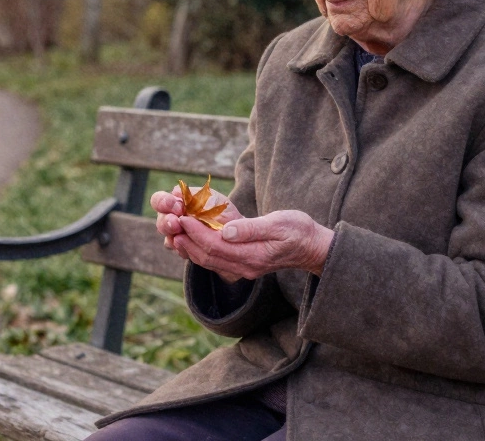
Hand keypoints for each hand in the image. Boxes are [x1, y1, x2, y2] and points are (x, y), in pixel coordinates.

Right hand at [151, 185, 242, 257]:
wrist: (237, 230)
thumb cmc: (222, 210)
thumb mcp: (212, 198)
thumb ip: (194, 194)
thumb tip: (176, 192)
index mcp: (176, 204)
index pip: (159, 201)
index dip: (164, 203)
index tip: (177, 206)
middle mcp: (173, 220)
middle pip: (160, 221)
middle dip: (166, 222)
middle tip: (176, 223)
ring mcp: (177, 237)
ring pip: (167, 238)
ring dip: (174, 236)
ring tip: (182, 235)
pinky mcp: (186, 251)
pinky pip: (180, 251)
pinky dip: (184, 248)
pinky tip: (191, 245)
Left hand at [172, 210, 333, 283]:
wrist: (313, 248)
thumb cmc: (299, 231)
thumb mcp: (279, 223)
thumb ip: (251, 228)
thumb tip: (225, 230)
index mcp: (253, 256)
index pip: (216, 245)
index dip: (197, 231)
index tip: (183, 216)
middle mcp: (246, 266)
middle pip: (207, 256)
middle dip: (188, 240)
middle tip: (171, 223)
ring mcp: (244, 268)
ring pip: (209, 261)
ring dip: (190, 247)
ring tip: (175, 232)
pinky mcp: (243, 264)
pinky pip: (216, 260)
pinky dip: (200, 250)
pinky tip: (191, 239)